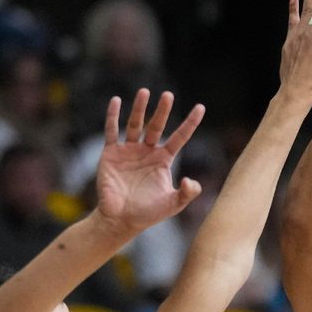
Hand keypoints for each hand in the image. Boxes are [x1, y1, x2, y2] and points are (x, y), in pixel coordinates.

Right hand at [96, 89, 204, 232]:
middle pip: (157, 126)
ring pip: (135, 124)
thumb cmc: (148, 213)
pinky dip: (112, 116)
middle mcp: (147, 152)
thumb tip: (191, 181)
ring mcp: (129, 151)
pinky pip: (112, 131)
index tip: (201, 107)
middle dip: (163, 111)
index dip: (190, 123)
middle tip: (168, 95)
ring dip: (140, 108)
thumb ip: (187, 193)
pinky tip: (116, 100)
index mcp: (163, 160)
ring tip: (145, 91)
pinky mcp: (111, 154)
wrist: (120, 220)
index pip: (179, 137)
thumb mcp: (173, 204)